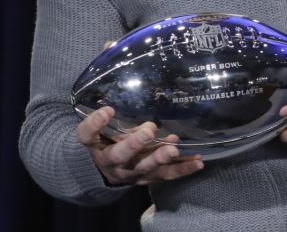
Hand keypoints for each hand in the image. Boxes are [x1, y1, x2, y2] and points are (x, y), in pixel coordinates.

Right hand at [76, 106, 203, 185]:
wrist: (103, 173)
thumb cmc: (104, 142)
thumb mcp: (101, 131)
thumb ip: (112, 121)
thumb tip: (132, 108)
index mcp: (97, 147)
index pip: (88, 135)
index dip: (95, 124)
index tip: (108, 110)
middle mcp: (112, 163)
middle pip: (120, 155)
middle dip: (135, 143)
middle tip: (149, 130)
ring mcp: (131, 173)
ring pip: (145, 168)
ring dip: (160, 158)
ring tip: (174, 149)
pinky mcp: (147, 178)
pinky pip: (165, 175)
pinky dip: (182, 170)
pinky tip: (197, 163)